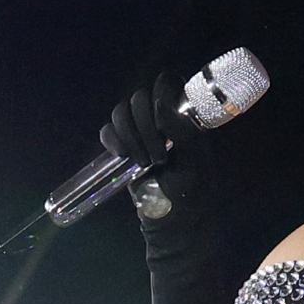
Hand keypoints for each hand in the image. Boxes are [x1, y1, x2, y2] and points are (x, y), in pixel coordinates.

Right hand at [100, 74, 213, 239]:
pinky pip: (107, 130)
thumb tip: (161, 103)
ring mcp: (138, 131)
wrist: (175, 220)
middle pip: (140, 97)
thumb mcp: (196, 159)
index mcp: (182, 115)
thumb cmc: (192, 190)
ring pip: (121, 111)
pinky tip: (124, 156)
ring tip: (145, 162)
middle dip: (146, 126)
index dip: (163, 91)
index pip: (168, 83)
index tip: (165, 118)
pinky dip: (113, 140)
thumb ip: (183, 130)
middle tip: (159, 156)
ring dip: (131, 135)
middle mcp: (158, 118)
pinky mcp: (121, 147)